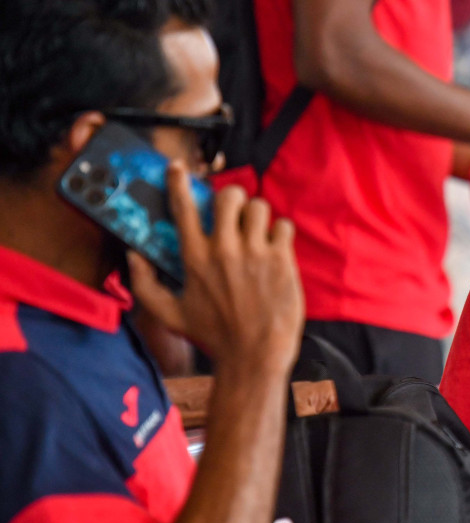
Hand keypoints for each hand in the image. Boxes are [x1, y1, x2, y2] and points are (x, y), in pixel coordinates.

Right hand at [128, 163, 302, 373]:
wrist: (255, 355)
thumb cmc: (213, 336)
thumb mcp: (169, 314)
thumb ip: (144, 284)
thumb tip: (132, 254)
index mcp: (194, 258)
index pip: (183, 207)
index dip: (179, 181)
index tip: (178, 167)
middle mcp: (224, 250)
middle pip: (229, 195)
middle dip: (231, 197)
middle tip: (234, 211)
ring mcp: (254, 253)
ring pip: (259, 206)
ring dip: (258, 215)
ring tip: (257, 232)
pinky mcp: (281, 260)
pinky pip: (284, 226)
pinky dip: (281, 233)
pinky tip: (277, 248)